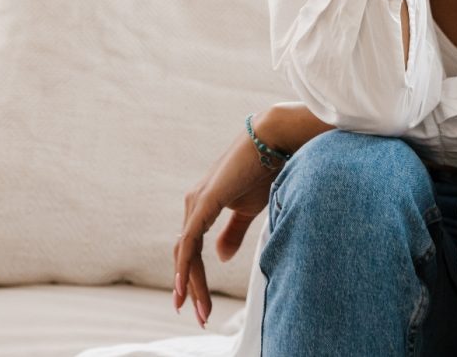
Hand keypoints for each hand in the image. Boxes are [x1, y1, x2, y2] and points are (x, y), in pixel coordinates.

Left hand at [171, 111, 281, 328]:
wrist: (273, 140)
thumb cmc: (264, 169)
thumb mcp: (248, 209)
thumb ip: (232, 232)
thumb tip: (219, 257)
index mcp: (203, 206)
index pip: (193, 250)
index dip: (195, 278)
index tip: (202, 306)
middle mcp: (194, 204)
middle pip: (185, 255)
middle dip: (192, 287)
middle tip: (200, 316)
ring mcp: (196, 202)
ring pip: (185, 253)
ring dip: (191, 283)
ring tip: (198, 310)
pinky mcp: (204, 201)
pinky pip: (189, 241)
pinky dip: (185, 265)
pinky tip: (183, 285)